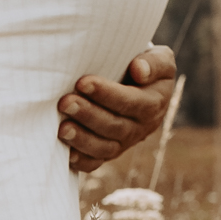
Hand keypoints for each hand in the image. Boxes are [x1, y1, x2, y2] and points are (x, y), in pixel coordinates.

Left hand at [58, 45, 176, 172]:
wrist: (135, 80)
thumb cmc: (140, 64)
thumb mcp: (158, 58)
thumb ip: (154, 63)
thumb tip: (138, 71)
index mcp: (155, 102)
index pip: (133, 102)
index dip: (108, 94)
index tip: (83, 82)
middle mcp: (142, 126)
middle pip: (116, 126)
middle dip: (89, 115)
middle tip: (65, 103)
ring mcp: (126, 141)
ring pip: (106, 147)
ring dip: (83, 139)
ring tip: (62, 128)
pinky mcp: (110, 151)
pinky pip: (97, 162)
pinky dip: (83, 160)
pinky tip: (67, 155)